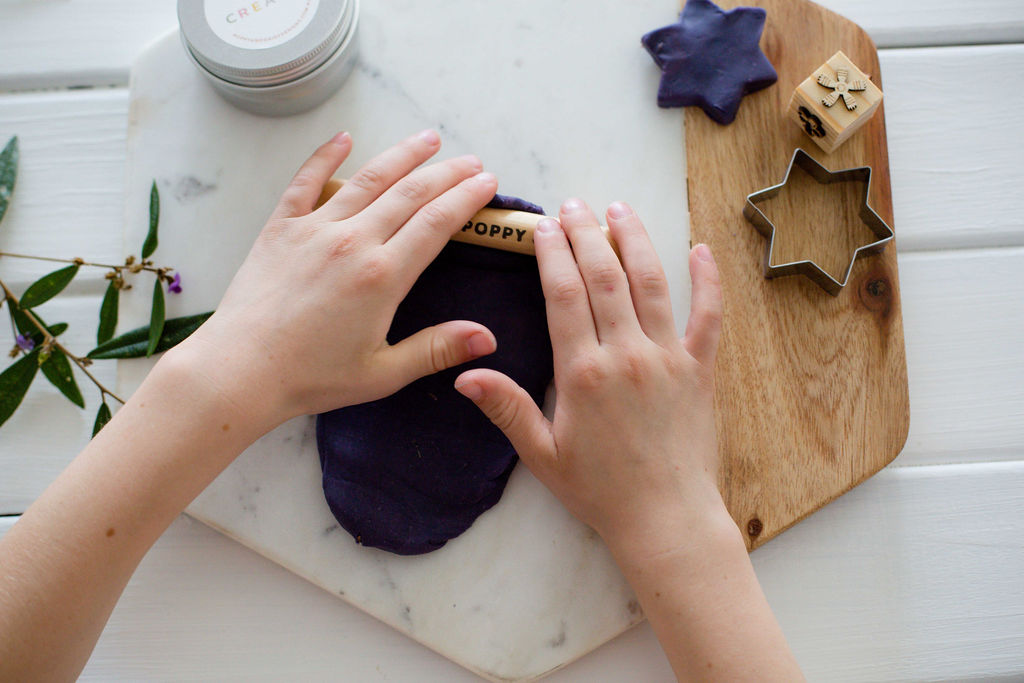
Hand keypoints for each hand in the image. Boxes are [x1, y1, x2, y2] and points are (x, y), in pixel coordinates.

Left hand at [177, 130, 499, 425]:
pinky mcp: (280, 228)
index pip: (437, 222)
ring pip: (368, 179)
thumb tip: (487, 338)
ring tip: (427, 139)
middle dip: (446, 173)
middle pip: (410, 193)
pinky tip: (344, 138)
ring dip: (402, 155)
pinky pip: (306, 181)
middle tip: (470, 161)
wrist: (240, 370)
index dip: (466, 198)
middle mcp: (352, 241)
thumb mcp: (383, 373)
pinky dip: (326, 156)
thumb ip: (436, 350)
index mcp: (383, 276)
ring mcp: (314, 229)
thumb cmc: (311, 377)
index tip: (486, 182)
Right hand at [455, 199, 725, 554]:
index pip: (565, 294)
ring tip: (619, 210)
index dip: (553, 254)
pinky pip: (708, 315)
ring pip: (652, 283)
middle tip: (574, 205)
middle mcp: (627, 354)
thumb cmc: (599, 490)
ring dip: (635, 240)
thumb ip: (507, 407)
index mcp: (584, 372)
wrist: (665, 518)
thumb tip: (464, 374)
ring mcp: (668, 358)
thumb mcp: (542, 454)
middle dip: (587, 233)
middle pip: (605, 276)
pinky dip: (708, 280)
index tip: (545, 227)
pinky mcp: (700, 369)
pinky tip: (700, 249)